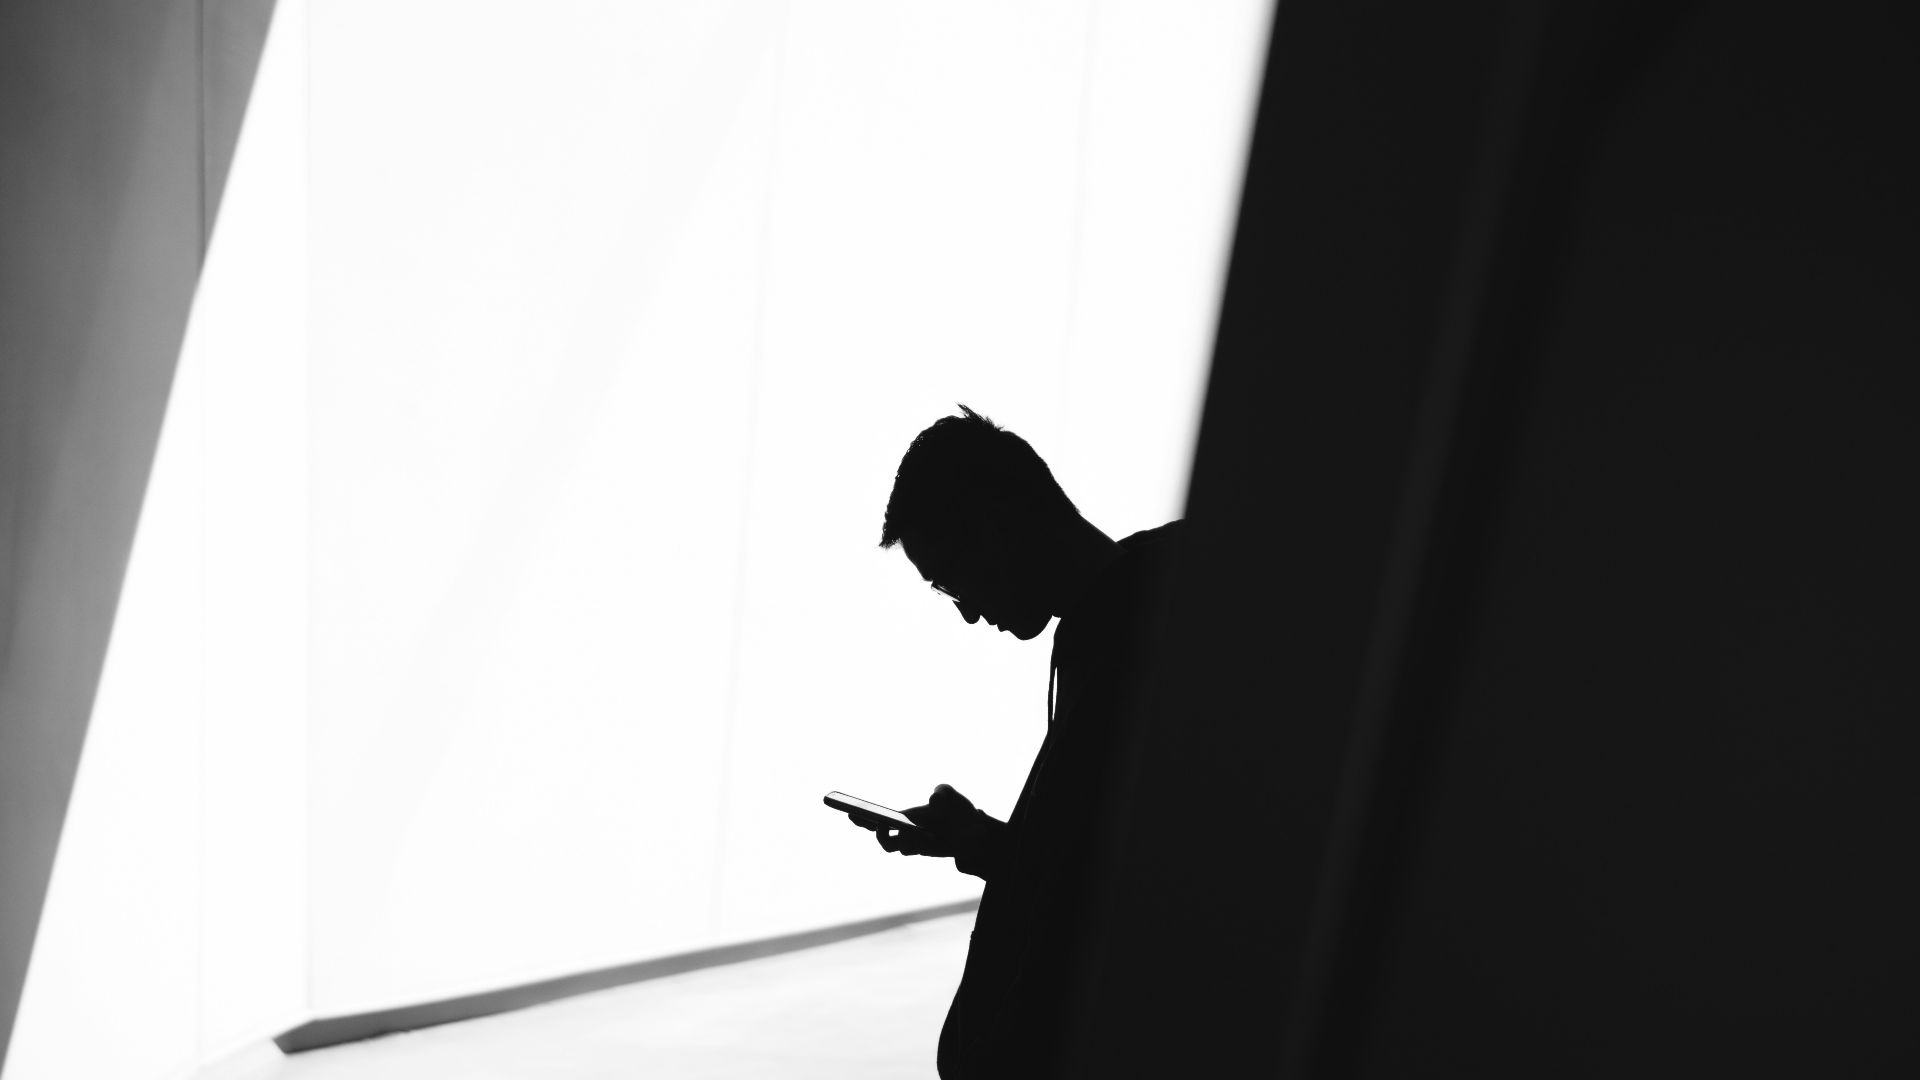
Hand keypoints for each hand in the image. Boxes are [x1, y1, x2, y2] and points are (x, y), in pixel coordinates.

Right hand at [852, 784, 980, 859]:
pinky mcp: (927, 852)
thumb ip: (942, 792)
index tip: (849, 812)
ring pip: (899, 847)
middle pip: (884, 839)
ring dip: (905, 839)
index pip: (878, 819)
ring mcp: (917, 845)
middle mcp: (907, 833)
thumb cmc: (959, 811)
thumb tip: (932, 800)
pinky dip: (918, 843)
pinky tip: (930, 837)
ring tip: (918, 832)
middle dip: (879, 833)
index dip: (862, 818)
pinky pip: (914, 850)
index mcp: (906, 817)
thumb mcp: (951, 795)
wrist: (978, 831)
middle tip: (882, 825)